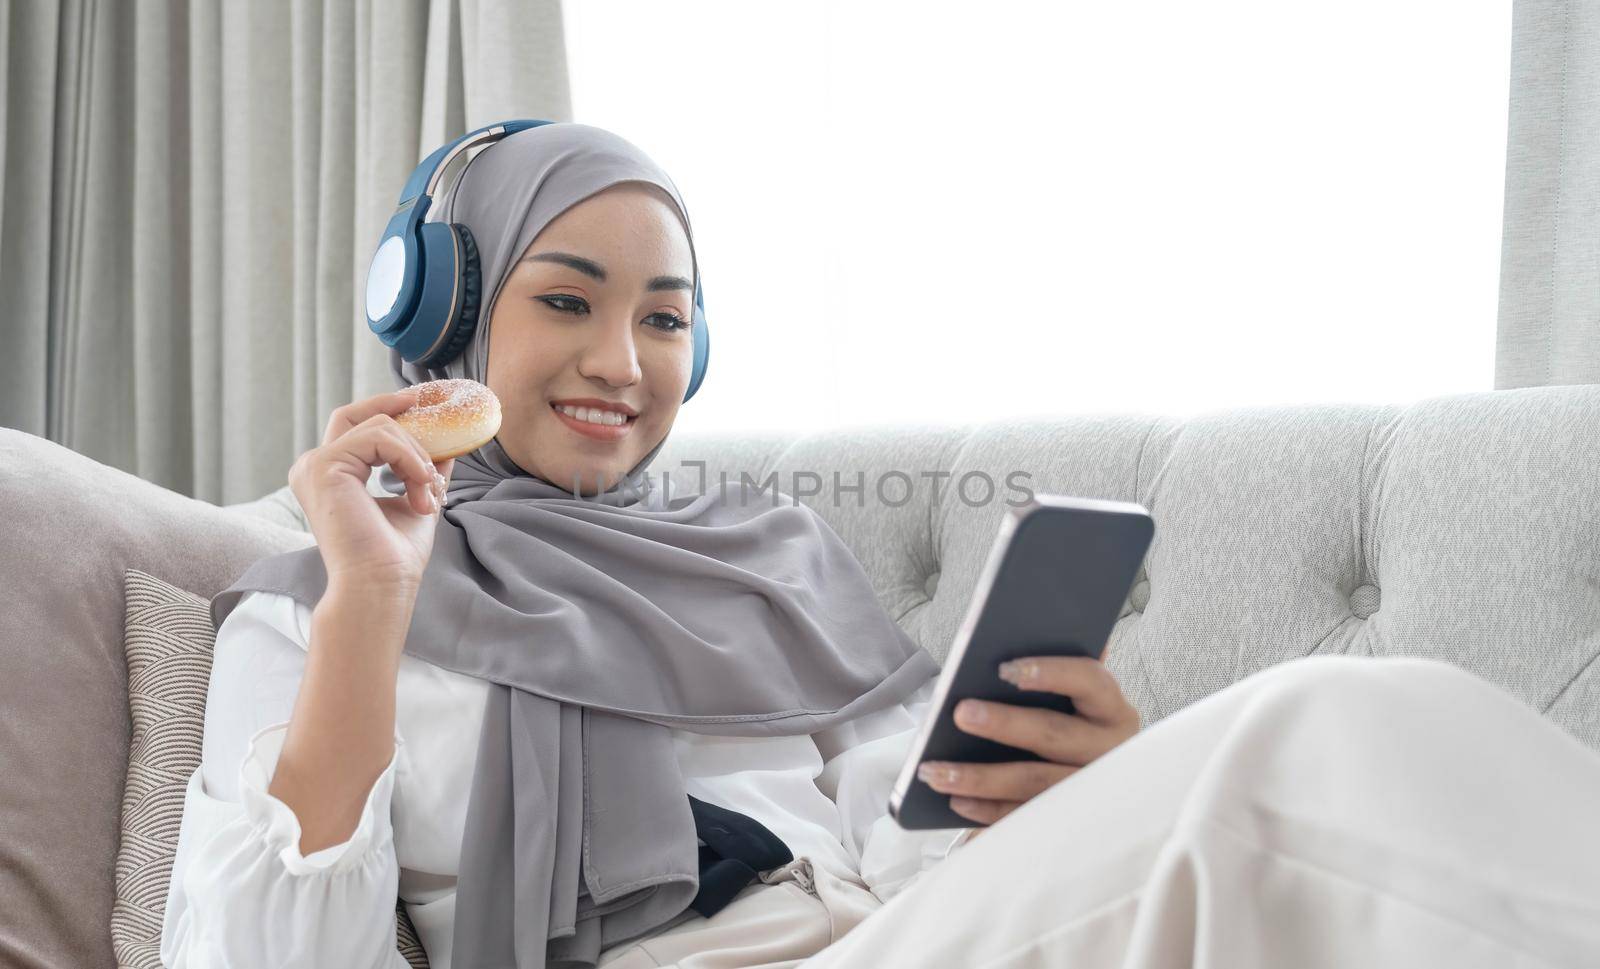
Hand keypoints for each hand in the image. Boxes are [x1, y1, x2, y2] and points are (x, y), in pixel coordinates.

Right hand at [289, 388, 455, 589]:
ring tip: (427, 492)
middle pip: (355, 414)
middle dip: (395, 408)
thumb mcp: (414, 500)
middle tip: (428, 410)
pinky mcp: (324, 466)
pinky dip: (409, 458)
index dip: (383, 407)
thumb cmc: (393, 555)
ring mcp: (315, 465)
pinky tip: (420, 487)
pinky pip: (378, 438)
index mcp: (329, 475)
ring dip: (416, 456)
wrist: (380, 584)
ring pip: (378, 427)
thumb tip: (447, 450)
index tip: (417, 403)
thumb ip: (422, 472)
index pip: (353, 425)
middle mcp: (313, 467)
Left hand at [917, 655, 1139, 828]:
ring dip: (980, 777)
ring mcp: (1090, 791)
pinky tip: (956, 801)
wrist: (1105, 789)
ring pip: (1034, 782)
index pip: (1089, 680)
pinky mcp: (1066, 820)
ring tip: (935, 770)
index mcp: (1111, 709)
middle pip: (1053, 734)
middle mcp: (1108, 750)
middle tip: (961, 713)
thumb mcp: (1074, 700)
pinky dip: (988, 810)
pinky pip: (1024, 816)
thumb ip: (1055, 672)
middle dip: (1004, 724)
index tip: (1006, 669)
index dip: (1051, 672)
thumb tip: (1023, 632)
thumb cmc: (1073, 725)